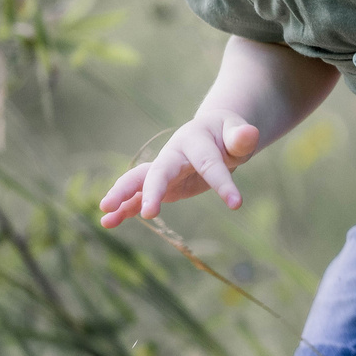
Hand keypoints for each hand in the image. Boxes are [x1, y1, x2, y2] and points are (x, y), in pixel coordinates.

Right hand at [96, 111, 261, 226]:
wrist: (211, 132)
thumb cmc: (227, 135)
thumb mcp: (237, 133)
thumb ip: (241, 137)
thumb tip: (250, 133)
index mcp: (195, 140)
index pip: (209, 163)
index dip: (222, 182)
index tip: (237, 204)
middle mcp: (173, 154)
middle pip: (159, 171)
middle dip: (152, 190)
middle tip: (149, 211)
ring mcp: (163, 169)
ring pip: (138, 180)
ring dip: (122, 195)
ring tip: (104, 213)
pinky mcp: (160, 184)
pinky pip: (137, 196)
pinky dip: (124, 209)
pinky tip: (108, 222)